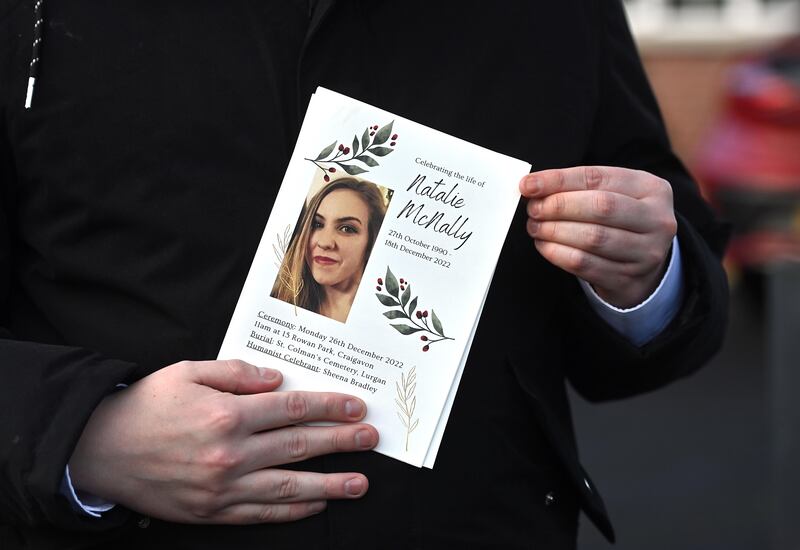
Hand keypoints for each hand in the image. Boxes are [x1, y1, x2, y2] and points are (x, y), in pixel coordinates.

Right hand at [68, 359, 378, 523]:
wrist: (99, 450)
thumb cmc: (146, 405)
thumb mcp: (188, 372)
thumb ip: (236, 373)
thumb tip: (277, 379)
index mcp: (228, 413)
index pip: (294, 409)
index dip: (330, 407)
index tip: (356, 407)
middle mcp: (231, 452)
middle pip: (300, 446)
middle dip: (341, 442)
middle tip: (370, 439)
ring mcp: (223, 486)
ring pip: (288, 486)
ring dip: (329, 484)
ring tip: (360, 483)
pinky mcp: (213, 511)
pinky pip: (262, 512)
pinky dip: (292, 510)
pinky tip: (316, 504)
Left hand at [520, 166, 676, 307]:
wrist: (642, 266)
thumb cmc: (620, 222)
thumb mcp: (613, 195)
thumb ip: (578, 187)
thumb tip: (532, 185)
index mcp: (652, 189)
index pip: (598, 178)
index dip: (559, 180)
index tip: (528, 185)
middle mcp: (657, 220)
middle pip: (600, 207)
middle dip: (558, 206)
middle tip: (534, 209)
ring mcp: (646, 253)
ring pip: (593, 237)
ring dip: (555, 231)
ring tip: (536, 226)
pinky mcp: (628, 279)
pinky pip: (585, 264)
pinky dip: (558, 253)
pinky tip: (544, 245)